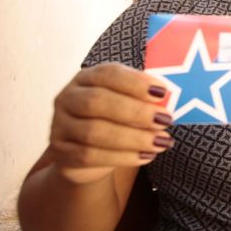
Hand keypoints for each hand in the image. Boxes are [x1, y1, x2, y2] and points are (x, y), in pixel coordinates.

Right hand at [49, 62, 173, 184]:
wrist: (85, 153)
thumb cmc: (114, 119)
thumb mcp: (126, 101)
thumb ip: (143, 96)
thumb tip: (170, 97)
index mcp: (87, 77)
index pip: (108, 73)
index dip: (135, 82)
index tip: (162, 92)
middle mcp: (68, 97)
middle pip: (98, 102)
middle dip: (136, 111)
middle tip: (165, 120)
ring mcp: (60, 125)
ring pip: (94, 131)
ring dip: (133, 137)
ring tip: (161, 142)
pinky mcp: (62, 153)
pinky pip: (90, 156)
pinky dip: (122, 157)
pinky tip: (145, 156)